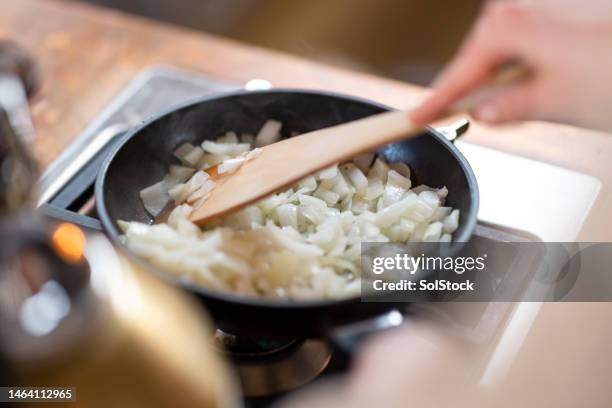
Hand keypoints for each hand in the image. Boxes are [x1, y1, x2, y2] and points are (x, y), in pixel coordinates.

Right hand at [410, 0, 611, 131]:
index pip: (458, 74)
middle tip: (471, 115)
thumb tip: (483, 111)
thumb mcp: (552, 103)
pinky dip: (529, 65)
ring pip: (506, 50)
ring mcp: (545, 6)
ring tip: (532, 100)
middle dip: (478, 88)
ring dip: (509, 78)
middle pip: (480, 57)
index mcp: (509, 25)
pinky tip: (548, 79)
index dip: (435, 101)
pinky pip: (529, 41)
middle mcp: (524, 5)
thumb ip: (506, 108)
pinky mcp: (563, 13)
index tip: (414, 118)